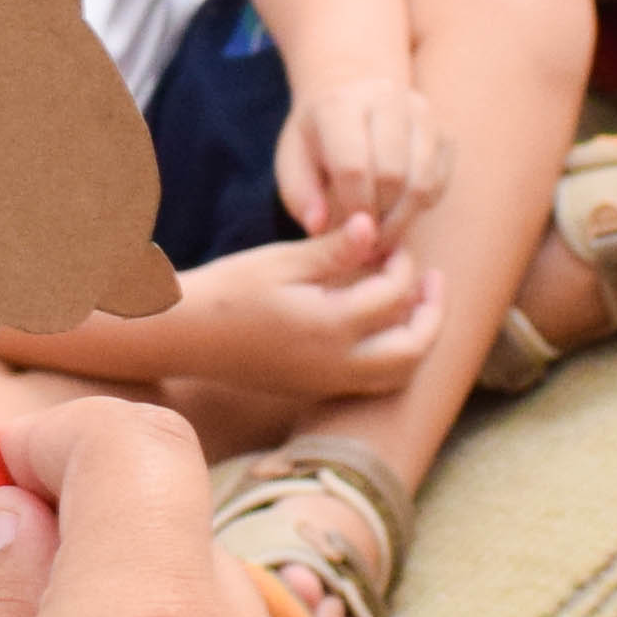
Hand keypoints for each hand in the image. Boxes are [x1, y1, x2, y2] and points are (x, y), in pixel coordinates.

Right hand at [175, 217, 438, 399]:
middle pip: (413, 351)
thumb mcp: (280, 261)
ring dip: (417, 341)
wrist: (182, 335)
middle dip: (432, 314)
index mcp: (330, 326)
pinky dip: (392, 357)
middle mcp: (335, 364)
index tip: (392, 242)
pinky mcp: (314, 389)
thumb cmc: (226, 291)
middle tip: (433, 281)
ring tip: (417, 306)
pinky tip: (381, 325)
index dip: (403, 264)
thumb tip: (373, 226)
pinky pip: (372, 383)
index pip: (393, 295)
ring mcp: (326, 383)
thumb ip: (334, 249)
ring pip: (398, 376)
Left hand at [272, 79, 449, 247]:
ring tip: (382, 234)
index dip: (353, 209)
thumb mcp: (293, 162)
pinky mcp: (443, 129)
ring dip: (403, 219)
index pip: (353, 167)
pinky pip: (440, 181)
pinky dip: (421, 206)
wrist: (351, 98)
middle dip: (379, 218)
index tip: (347, 233)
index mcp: (340, 104)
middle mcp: (386, 98)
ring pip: (422, 181)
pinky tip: (398, 211)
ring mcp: (421, 112)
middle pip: (393, 175)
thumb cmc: (317, 139)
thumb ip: (301, 196)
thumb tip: (319, 227)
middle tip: (367, 240)